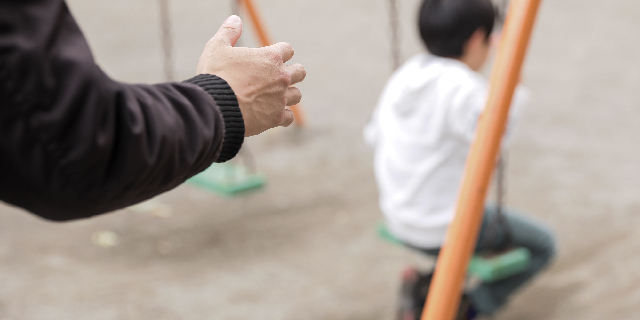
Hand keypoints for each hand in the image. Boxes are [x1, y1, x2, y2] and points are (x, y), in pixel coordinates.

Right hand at [196, 15, 305, 136]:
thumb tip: (235, 19)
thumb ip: (228, 32)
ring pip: (297, 95)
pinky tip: (273, 115)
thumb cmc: (216, 76)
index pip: (288, 49)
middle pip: (300, 72)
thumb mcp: (217, 48)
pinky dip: (283, 116)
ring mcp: (281, 98)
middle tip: (279, 77)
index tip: (273, 57)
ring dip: (289, 95)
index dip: (281, 52)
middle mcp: (281, 77)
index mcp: (271, 57)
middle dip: (292, 73)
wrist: (215, 107)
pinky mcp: (276, 118)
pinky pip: (289, 118)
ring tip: (275, 97)